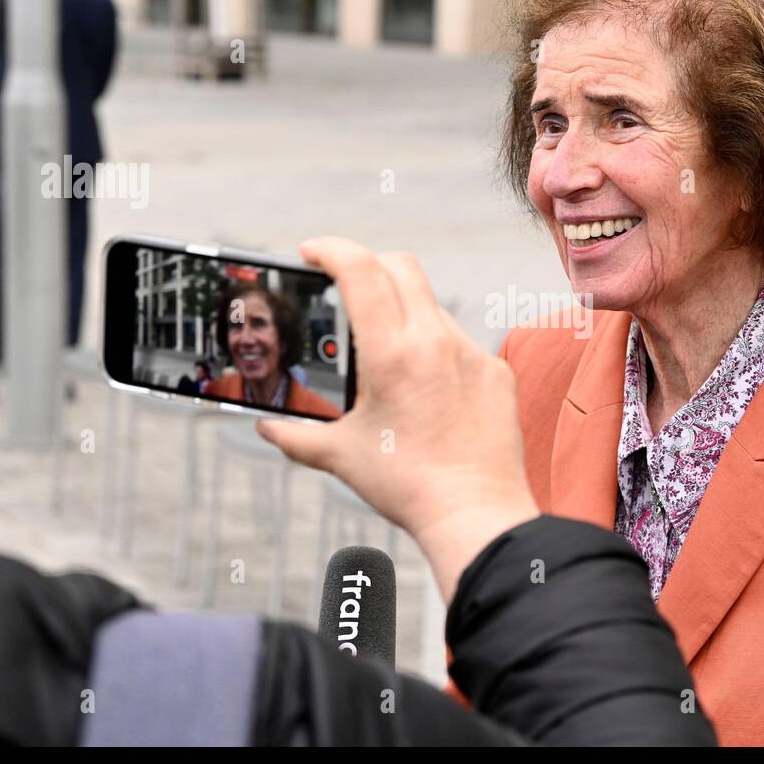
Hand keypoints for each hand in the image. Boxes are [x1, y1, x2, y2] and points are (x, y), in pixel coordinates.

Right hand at [257, 237, 539, 599]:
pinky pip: (461, 343)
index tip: (312, 252)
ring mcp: (471, 354)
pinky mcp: (496, 372)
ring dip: (403, 311)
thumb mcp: (340, 456)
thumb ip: (295, 435)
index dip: (330, 249)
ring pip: (432, 305)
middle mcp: (435, 342)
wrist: (475, 514)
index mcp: (392, 353)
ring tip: (384, 350)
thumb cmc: (410, 486)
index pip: (360, 269)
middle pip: (400, 267)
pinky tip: (426, 386)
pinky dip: (437, 349)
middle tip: (344, 283)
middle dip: (366, 263)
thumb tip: (267, 426)